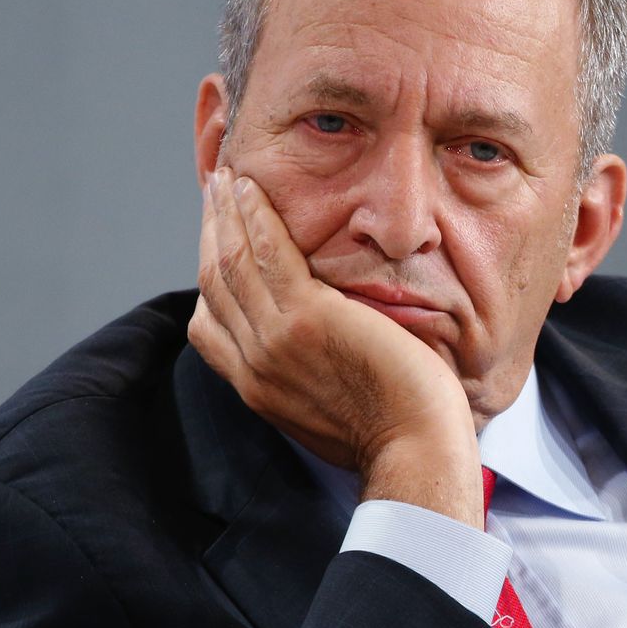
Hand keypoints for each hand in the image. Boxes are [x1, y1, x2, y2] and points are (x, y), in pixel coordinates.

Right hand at [189, 168, 483, 525]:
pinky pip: (269, 255)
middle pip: (214, 284)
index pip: (209, 321)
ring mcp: (276, 342)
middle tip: (214, 192)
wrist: (417, 449)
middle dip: (210, 232)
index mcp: (257, 386)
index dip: (209, 272)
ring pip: (232, 262)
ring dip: (227, 213)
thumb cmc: (395, 430)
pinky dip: (255, 217)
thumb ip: (308, 371)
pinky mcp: (308, 320)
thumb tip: (316, 345)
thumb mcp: (329, 406)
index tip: (217, 237)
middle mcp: (254, 364)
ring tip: (227, 178)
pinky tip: (252, 189)